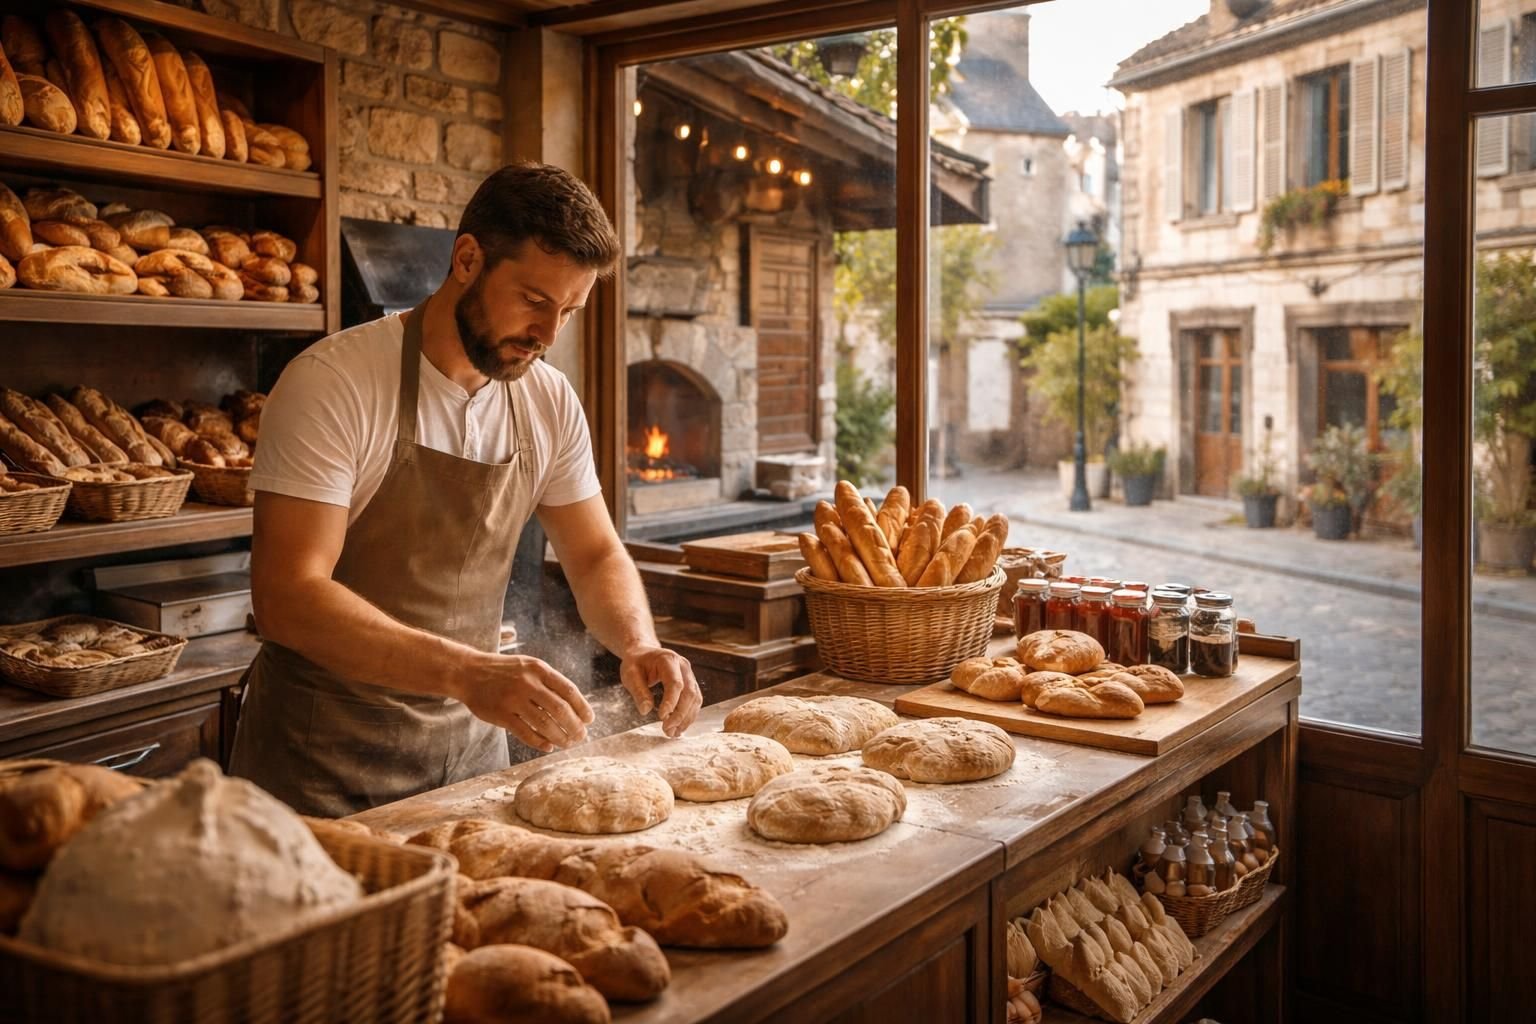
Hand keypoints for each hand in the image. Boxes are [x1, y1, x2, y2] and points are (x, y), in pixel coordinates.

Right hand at [454, 653, 593, 752]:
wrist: (469, 672)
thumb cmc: (504, 671)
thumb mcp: (529, 666)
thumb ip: (549, 682)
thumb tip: (575, 706)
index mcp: (539, 669)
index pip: (569, 691)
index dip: (583, 708)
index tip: (590, 720)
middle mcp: (528, 683)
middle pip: (560, 710)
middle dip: (575, 726)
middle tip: (581, 737)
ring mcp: (514, 699)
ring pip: (545, 724)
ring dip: (560, 737)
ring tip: (567, 743)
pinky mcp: (501, 714)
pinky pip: (526, 733)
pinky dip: (540, 742)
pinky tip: (548, 746)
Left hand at [618, 645, 701, 737]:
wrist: (643, 654)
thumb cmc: (636, 663)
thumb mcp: (630, 674)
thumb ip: (638, 691)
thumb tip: (646, 710)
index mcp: (668, 659)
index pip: (675, 683)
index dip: (671, 702)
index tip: (661, 717)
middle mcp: (683, 666)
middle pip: (689, 693)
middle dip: (680, 714)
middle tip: (667, 730)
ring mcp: (689, 675)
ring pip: (695, 699)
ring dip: (685, 718)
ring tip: (672, 733)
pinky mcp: (691, 684)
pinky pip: (694, 702)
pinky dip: (688, 716)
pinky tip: (678, 727)